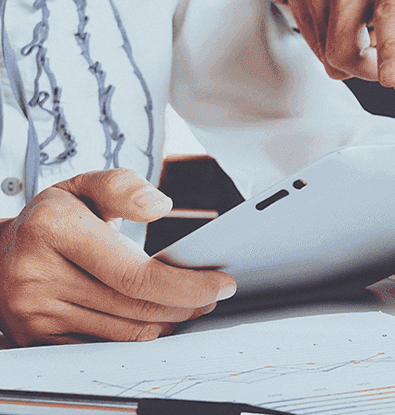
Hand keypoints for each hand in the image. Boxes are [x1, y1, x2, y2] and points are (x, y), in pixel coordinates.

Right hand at [0, 169, 235, 345]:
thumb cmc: (53, 219)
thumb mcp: (84, 187)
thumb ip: (123, 187)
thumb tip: (159, 205)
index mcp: (53, 229)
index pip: (134, 273)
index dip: (185, 285)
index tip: (221, 283)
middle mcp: (38, 274)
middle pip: (135, 307)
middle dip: (186, 304)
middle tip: (213, 295)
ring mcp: (34, 312)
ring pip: (124, 332)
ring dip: (168, 322)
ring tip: (190, 306)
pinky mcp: (36, 338)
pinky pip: (104, 346)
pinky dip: (138, 336)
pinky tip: (157, 320)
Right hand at [287, 0, 394, 96]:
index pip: (390, 15)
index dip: (391, 51)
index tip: (391, 77)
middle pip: (346, 52)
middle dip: (368, 71)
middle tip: (386, 60)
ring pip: (328, 57)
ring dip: (354, 57)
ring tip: (369, 30)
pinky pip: (316, 48)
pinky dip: (336, 46)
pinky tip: (350, 24)